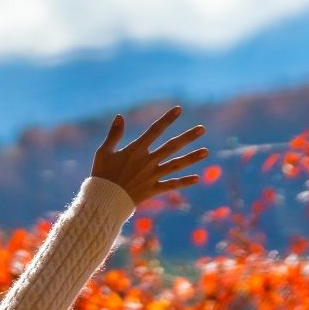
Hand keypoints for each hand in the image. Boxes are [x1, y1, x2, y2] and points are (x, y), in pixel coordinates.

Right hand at [92, 106, 208, 203]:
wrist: (104, 200)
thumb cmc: (101, 174)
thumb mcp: (104, 152)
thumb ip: (114, 134)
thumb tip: (119, 116)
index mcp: (136, 150)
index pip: (155, 131)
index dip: (167, 119)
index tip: (179, 109)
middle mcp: (148, 162)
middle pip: (172, 147)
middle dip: (187, 137)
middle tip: (202, 128)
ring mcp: (152, 176)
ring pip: (176, 165)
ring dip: (192, 158)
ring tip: (206, 151)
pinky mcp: (153, 189)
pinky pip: (171, 185)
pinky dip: (184, 182)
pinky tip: (197, 178)